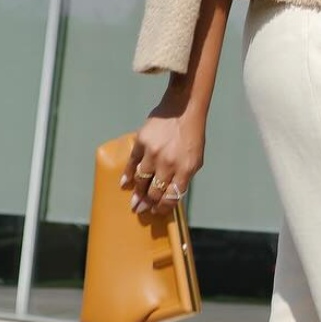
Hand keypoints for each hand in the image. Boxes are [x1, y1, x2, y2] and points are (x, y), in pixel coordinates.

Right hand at [121, 100, 205, 215]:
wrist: (183, 110)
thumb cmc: (192, 136)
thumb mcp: (196, 160)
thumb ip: (184, 177)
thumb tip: (170, 194)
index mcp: (185, 170)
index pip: (171, 197)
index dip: (162, 208)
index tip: (156, 212)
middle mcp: (168, 164)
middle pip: (154, 192)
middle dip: (147, 204)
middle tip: (141, 209)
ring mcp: (153, 153)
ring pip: (141, 180)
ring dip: (137, 193)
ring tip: (134, 202)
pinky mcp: (141, 143)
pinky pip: (132, 163)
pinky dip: (127, 175)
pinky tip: (124, 184)